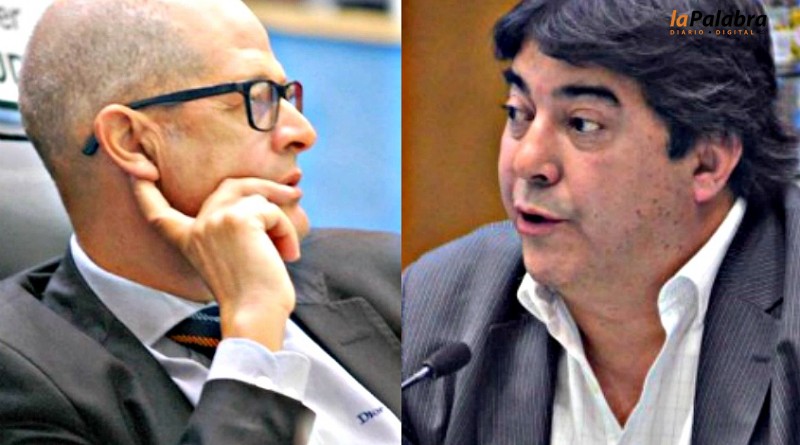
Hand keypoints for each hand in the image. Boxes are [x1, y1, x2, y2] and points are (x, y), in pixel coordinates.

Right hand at [133, 177, 301, 350]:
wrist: (255, 315)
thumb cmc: (253, 296)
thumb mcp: (233, 257)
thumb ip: (232, 230)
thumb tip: (265, 196)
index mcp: (188, 240)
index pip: (158, 211)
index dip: (144, 190)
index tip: (136, 171)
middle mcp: (197, 226)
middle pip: (232, 186)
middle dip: (265, 188)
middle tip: (294, 195)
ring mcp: (215, 220)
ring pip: (258, 198)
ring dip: (281, 221)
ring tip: (286, 250)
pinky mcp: (238, 219)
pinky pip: (273, 211)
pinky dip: (287, 231)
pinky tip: (287, 254)